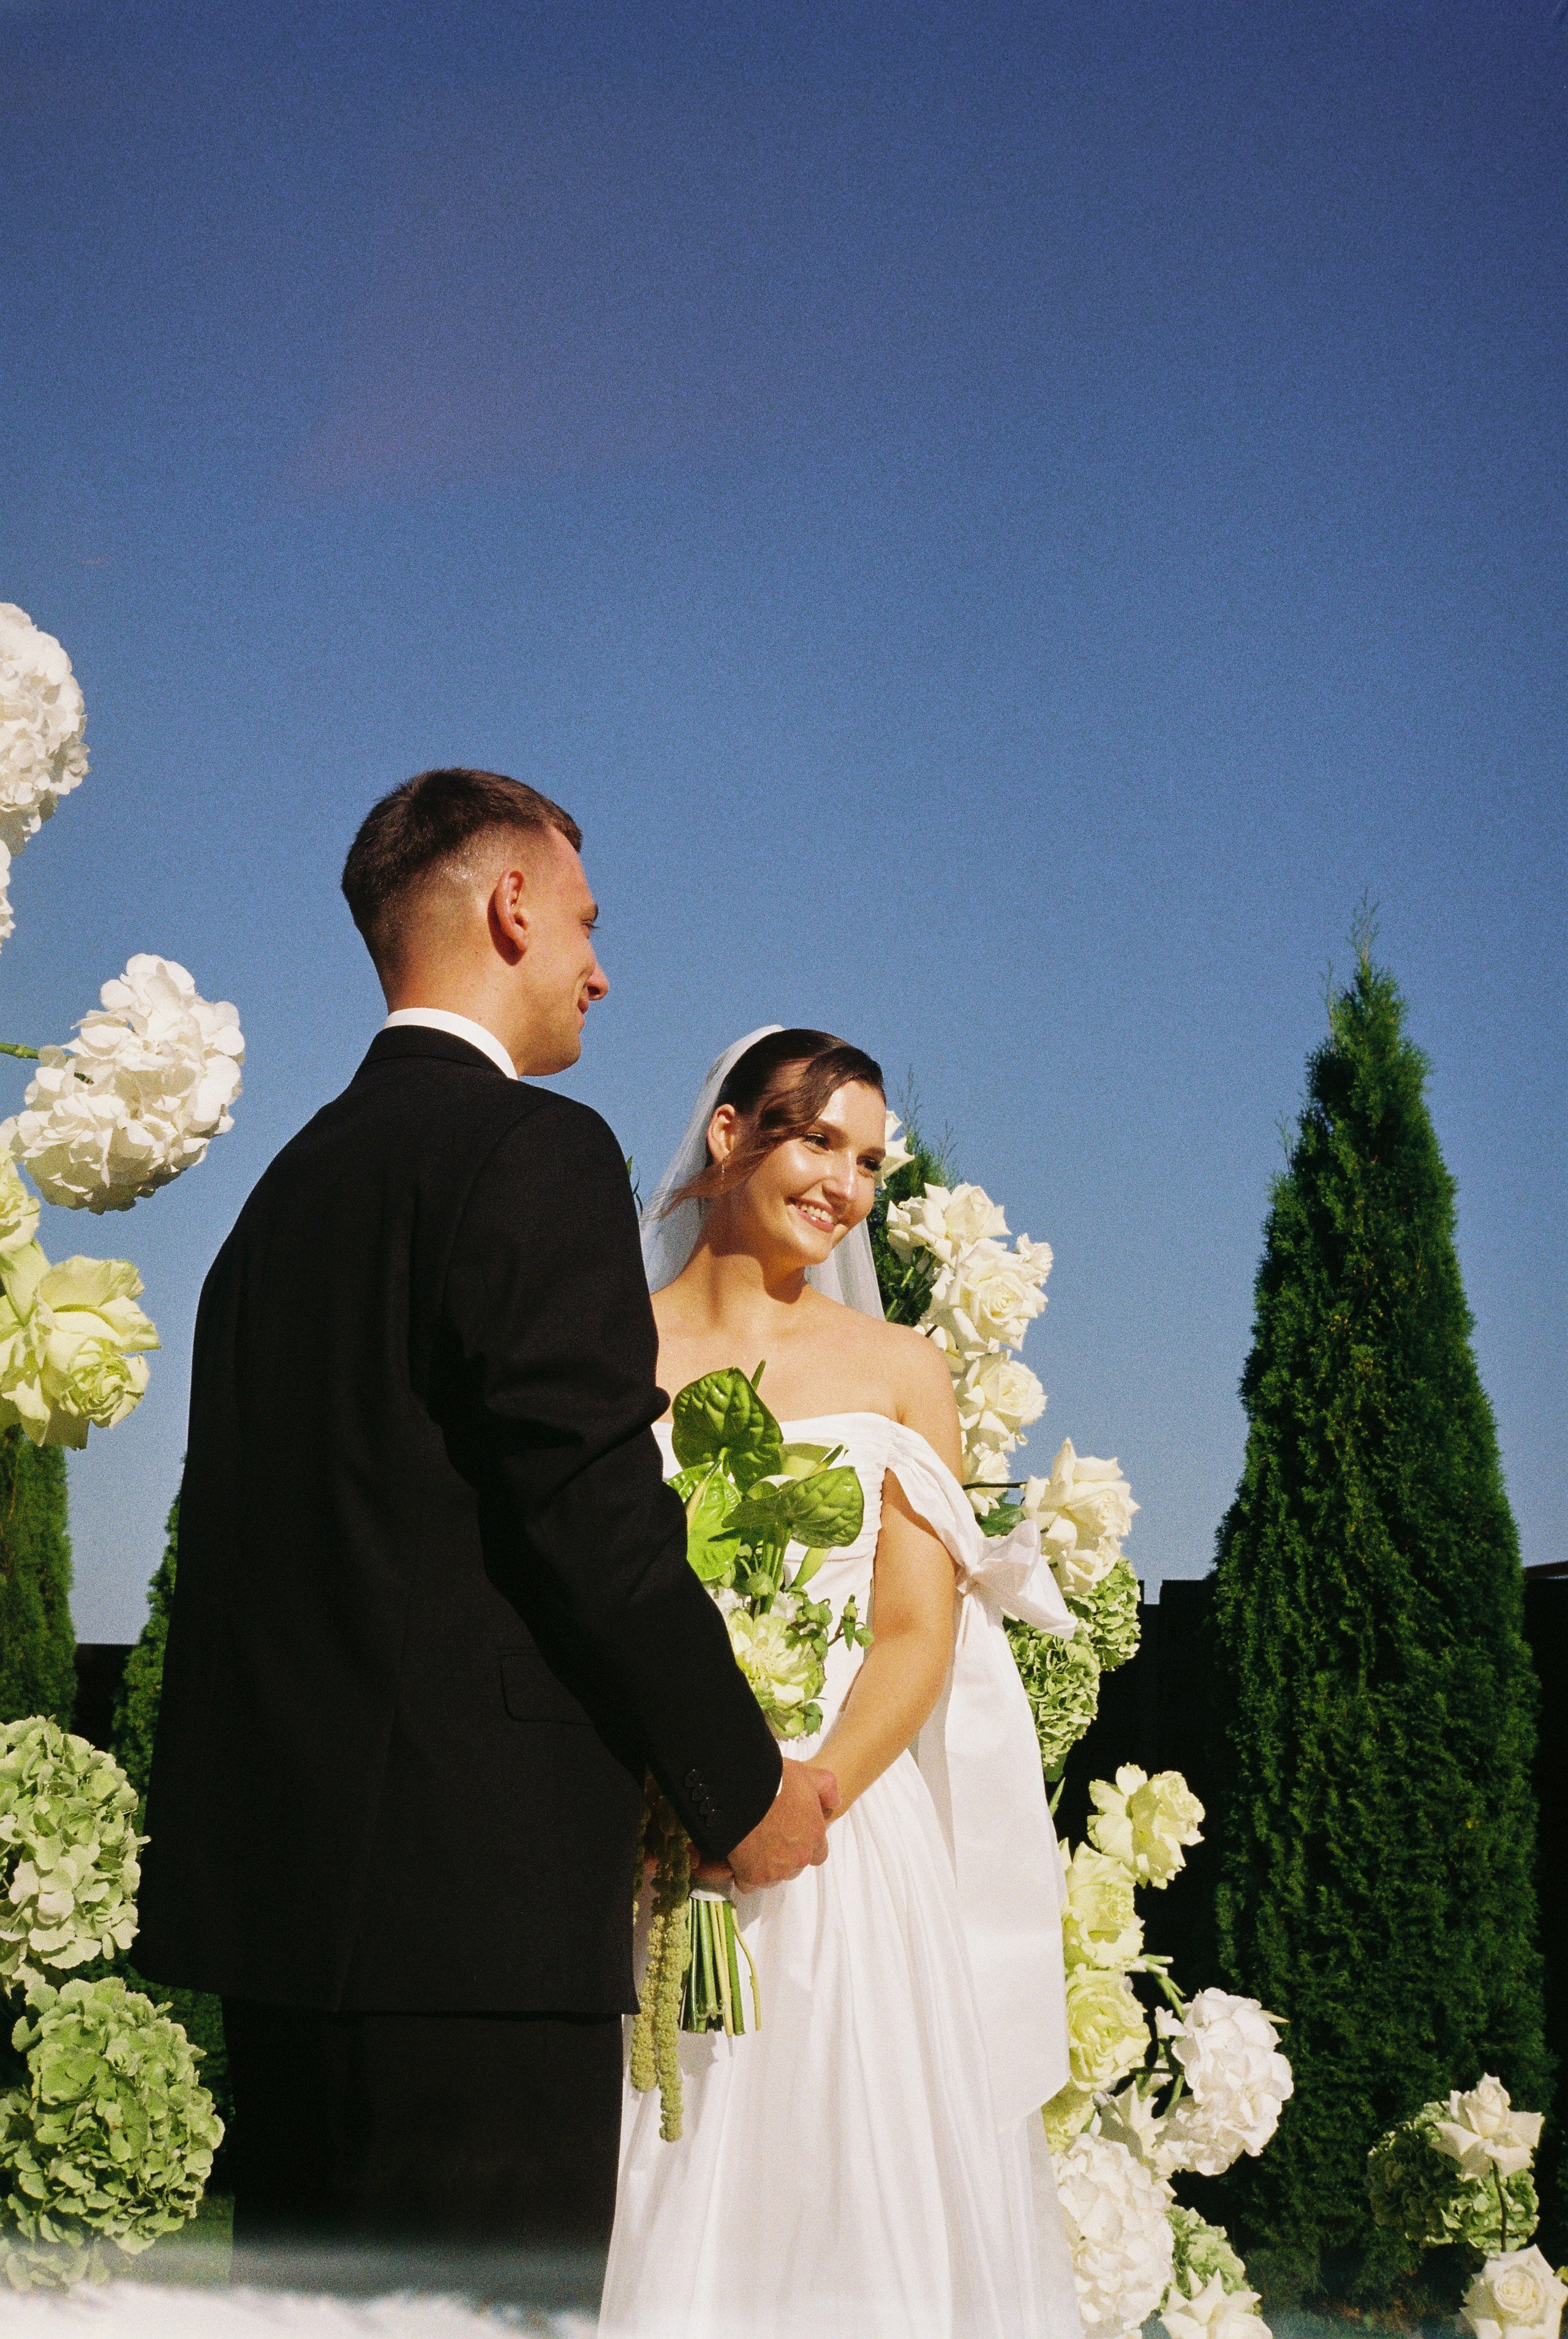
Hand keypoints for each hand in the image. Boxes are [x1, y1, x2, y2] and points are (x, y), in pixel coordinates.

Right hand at [726, 1759, 838, 1890]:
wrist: (741, 1790)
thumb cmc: (774, 1781)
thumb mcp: (807, 1774)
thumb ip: (826, 1788)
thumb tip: (834, 1802)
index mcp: (814, 1834)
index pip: (818, 1853)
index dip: (805, 1844)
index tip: (791, 1833)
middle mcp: (799, 1857)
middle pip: (795, 1867)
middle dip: (785, 1856)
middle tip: (769, 1836)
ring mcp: (776, 1870)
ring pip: (774, 1877)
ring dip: (766, 1866)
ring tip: (752, 1845)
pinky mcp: (752, 1876)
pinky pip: (749, 1884)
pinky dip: (744, 1873)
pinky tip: (739, 1856)